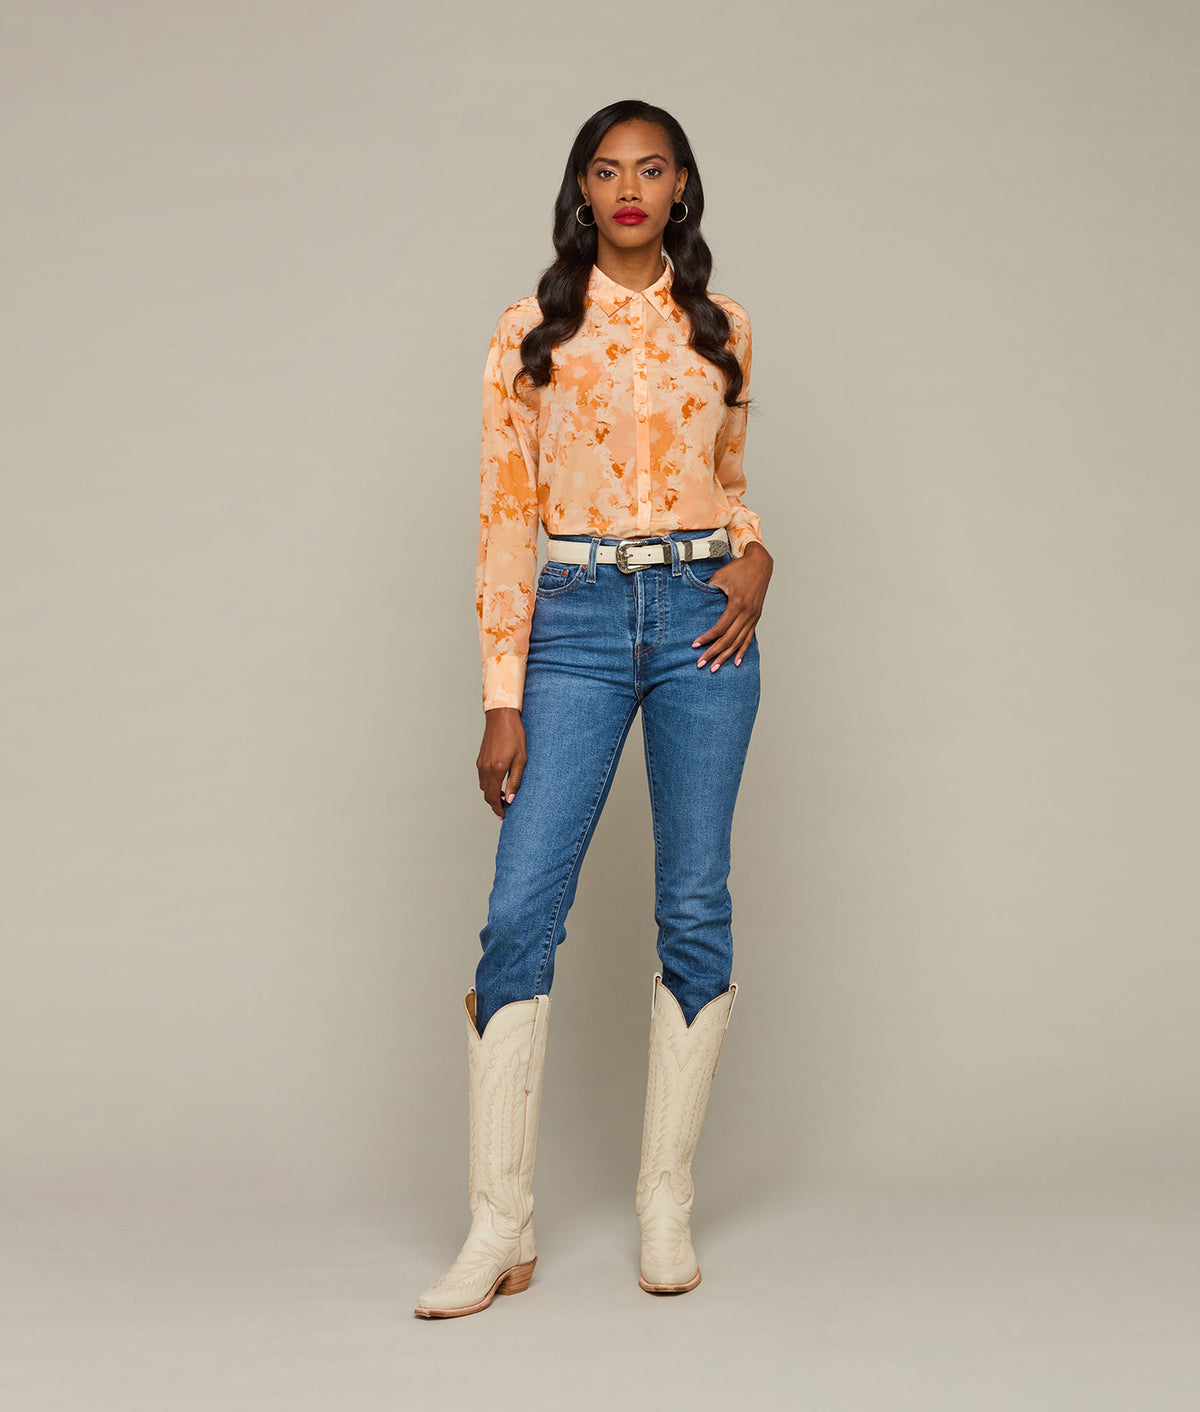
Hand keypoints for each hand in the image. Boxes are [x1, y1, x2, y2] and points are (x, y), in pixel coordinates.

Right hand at [477, 707, 525, 817]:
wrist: (502, 717)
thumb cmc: (515, 735)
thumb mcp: (521, 759)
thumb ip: (515, 781)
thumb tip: (511, 799)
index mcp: (496, 770)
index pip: (493, 797)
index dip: (498, 809)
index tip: (503, 816)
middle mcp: (485, 768)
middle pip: (486, 794)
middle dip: (494, 805)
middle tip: (504, 811)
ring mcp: (481, 763)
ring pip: (483, 786)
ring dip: (491, 794)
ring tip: (503, 798)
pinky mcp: (480, 758)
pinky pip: (482, 777)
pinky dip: (488, 784)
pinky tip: (498, 783)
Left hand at [693, 540, 771, 670]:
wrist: (760, 563)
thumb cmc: (739, 568)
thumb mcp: (720, 577)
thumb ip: (708, 590)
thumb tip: (695, 602)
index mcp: (737, 604)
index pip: (720, 628)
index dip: (707, 638)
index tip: (695, 645)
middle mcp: (747, 613)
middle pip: (729, 639)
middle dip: (714, 653)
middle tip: (702, 664)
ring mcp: (753, 617)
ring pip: (739, 642)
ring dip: (726, 656)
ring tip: (715, 667)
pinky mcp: (756, 617)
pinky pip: (749, 638)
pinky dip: (742, 651)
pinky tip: (737, 661)